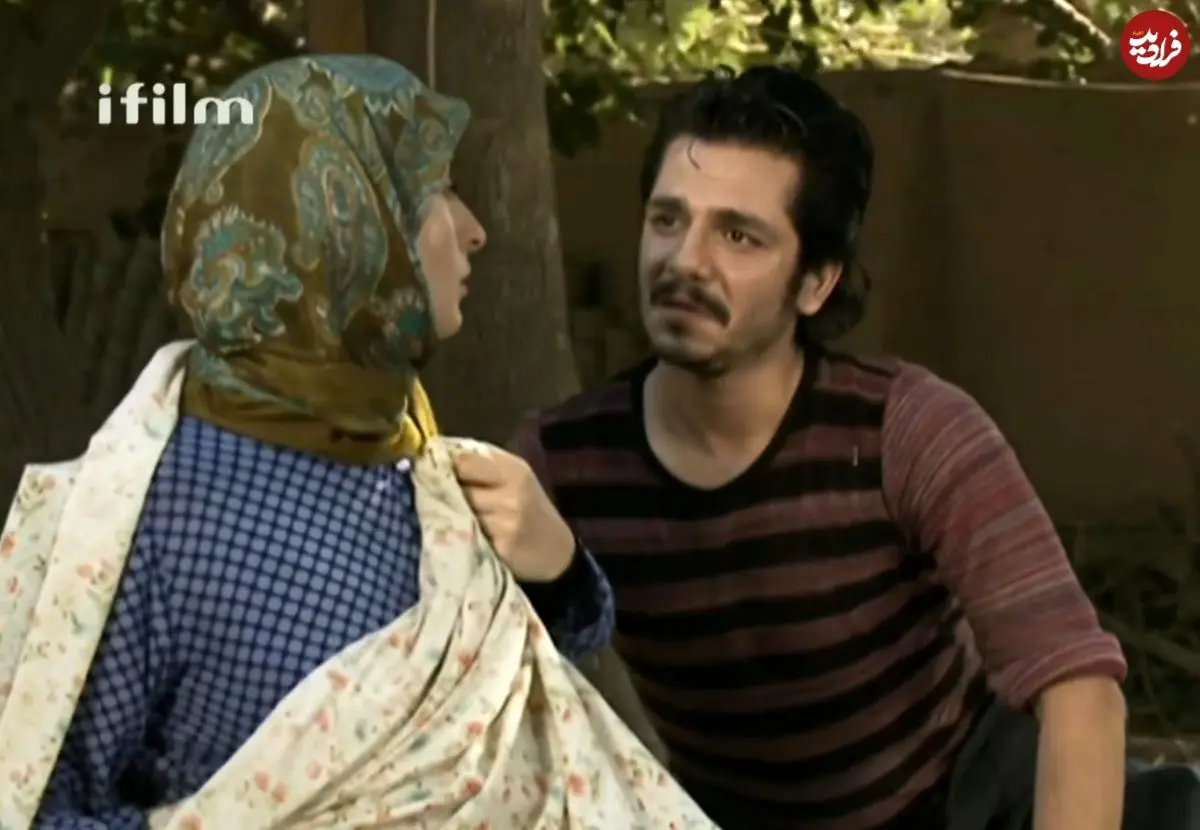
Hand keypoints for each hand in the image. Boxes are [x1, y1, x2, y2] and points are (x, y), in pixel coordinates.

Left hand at [452, 444, 575, 581]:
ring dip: (454, 516)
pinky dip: (463, 536)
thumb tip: (438, 455)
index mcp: (514, 470)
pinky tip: (469, 536)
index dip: (447, 468)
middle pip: (458, 488)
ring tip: (460, 519)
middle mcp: (512, 494)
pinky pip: (467, 536)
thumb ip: (483, 464)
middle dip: (448, 494)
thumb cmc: (529, 508)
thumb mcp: (515, 477)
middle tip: (448, 501)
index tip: (441, 475)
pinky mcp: (501, 548)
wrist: (557, 551)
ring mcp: (507, 523)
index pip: (464, 461)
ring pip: (460, 513)